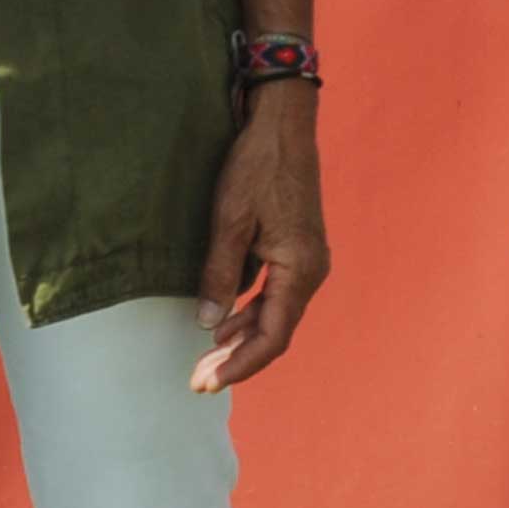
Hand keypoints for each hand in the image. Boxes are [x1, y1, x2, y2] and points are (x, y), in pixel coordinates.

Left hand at [193, 85, 327, 392]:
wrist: (283, 124)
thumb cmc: (257, 167)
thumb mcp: (230, 220)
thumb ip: (220, 274)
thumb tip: (208, 325)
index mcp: (300, 269)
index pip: (272, 336)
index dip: (239, 365)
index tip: (205, 383)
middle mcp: (311, 271)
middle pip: (276, 331)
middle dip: (236, 359)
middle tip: (196, 380)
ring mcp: (307, 260)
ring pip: (276, 314)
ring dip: (242, 338)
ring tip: (205, 358)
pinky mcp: (298, 249)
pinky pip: (276, 294)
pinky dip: (250, 313)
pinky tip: (224, 322)